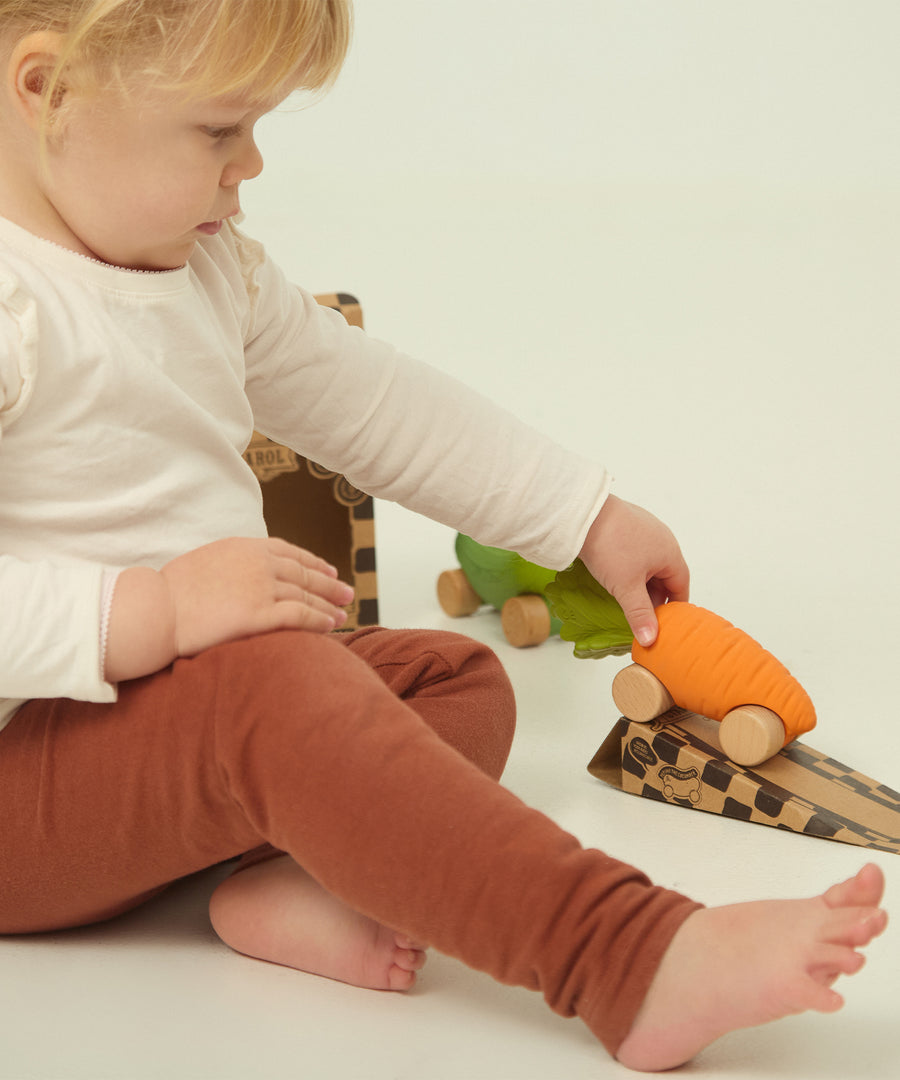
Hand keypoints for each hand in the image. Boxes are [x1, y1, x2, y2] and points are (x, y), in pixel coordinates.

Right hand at [105, 537, 354, 681]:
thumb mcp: (206, 561)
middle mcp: (258, 562)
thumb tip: (245, 574)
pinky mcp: (259, 614)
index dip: (313, 562)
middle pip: (305, 573)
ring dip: (328, 605)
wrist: (155, 609)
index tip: (329, 569)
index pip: (289, 551)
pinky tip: (330, 627)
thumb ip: (233, 564)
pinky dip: (319, 621)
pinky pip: (299, 616)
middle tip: (347, 593)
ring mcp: (260, 587)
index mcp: (245, 546)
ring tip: (343, 614)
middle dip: (329, 584)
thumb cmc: (170, 592)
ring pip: (306, 595)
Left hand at [579, 495, 689, 645]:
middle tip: (640, 618)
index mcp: (670, 552)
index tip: (665, 625)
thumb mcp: (626, 587)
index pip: (680, 586)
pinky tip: (612, 578)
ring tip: (625, 602)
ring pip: (646, 565)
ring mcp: (642, 529)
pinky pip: (632, 553)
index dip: (674, 607)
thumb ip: (640, 614)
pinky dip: (627, 569)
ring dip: (638, 584)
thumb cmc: (611, 547)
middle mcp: (661, 539)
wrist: (583, 513)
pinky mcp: (624, 525)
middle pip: (664, 576)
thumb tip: (651, 640)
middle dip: (653, 598)